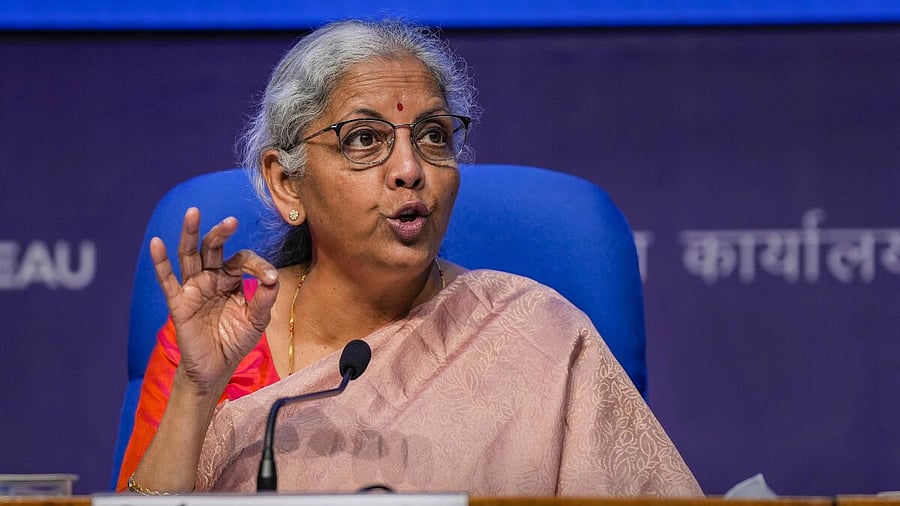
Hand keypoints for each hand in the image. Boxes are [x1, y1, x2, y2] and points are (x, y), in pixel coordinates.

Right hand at [150, 207, 278, 396]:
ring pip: (189, 256)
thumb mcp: (257, 320)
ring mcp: (193, 288)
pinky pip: (167, 280)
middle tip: (231, 220)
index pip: (242, 260)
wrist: (216, 369)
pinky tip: (156, 243)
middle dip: (220, 233)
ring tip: (193, 213)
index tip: (269, 278)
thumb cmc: (235, 340)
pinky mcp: (179, 303)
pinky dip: (160, 262)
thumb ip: (265, 299)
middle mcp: (210, 278)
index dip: (257, 265)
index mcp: (231, 279)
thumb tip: (272, 278)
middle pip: (213, 248)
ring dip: (191, 234)